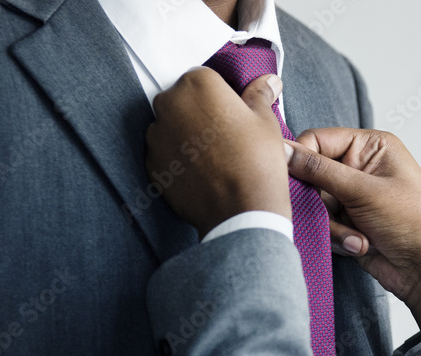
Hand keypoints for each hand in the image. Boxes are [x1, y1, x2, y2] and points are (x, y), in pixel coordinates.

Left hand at [145, 68, 291, 239]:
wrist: (241, 211)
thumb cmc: (256, 162)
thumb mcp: (266, 122)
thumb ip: (260, 95)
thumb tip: (268, 81)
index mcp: (198, 84)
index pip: (205, 78)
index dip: (221, 97)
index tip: (233, 114)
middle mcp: (169, 104)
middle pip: (184, 100)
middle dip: (201, 114)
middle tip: (226, 137)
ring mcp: (157, 135)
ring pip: (172, 127)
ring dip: (187, 136)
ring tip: (215, 158)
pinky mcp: (152, 164)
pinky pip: (165, 154)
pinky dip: (179, 160)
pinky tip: (203, 172)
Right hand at [287, 129, 420, 335]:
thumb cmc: (413, 222)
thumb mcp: (363, 190)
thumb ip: (318, 170)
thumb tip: (281, 150)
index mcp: (370, 146)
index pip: (317, 140)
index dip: (301, 159)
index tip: (290, 179)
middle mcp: (361, 167)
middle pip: (311, 174)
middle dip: (321, 201)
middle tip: (335, 214)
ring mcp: (354, 196)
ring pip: (315, 204)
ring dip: (333, 225)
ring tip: (360, 237)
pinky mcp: (350, 222)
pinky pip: (324, 225)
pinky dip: (339, 238)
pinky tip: (362, 245)